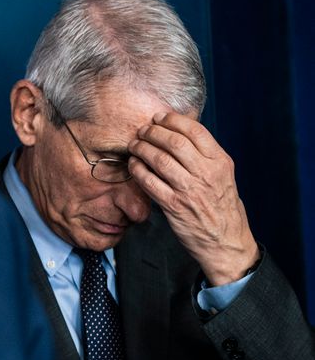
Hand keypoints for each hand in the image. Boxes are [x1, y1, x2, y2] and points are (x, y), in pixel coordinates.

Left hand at [128, 112, 258, 285]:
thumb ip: (204, 155)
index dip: (172, 120)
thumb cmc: (222, 206)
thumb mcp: (222, 175)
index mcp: (220, 162)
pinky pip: (149, 182)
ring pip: (159, 159)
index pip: (195, 131)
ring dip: (142, 148)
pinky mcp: (173, 205)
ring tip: (134, 145)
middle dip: (153, 132)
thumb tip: (178, 132)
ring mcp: (189, 189)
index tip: (158, 118)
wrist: (226, 241)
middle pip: (174, 142)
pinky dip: (137, 169)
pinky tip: (133, 165)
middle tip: (142, 130)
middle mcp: (206, 173)